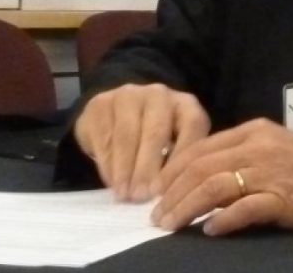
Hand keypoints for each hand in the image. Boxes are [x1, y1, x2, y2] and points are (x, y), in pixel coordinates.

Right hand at [74, 83, 210, 201]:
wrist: (118, 116)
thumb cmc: (156, 138)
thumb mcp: (176, 145)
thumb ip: (178, 161)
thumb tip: (174, 194)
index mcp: (186, 104)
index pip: (192, 127)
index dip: (182, 158)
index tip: (172, 187)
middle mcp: (159, 94)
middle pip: (156, 132)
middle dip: (148, 168)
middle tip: (142, 197)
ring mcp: (129, 95)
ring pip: (127, 136)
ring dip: (125, 169)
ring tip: (125, 195)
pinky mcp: (100, 104)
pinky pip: (104, 136)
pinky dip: (108, 163)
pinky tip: (111, 182)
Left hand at [149, 118, 292, 235]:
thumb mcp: (275, 146)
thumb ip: (240, 156)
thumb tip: (201, 178)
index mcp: (253, 132)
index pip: (199, 149)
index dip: (170, 172)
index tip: (157, 191)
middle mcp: (258, 148)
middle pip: (199, 169)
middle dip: (171, 194)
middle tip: (157, 216)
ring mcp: (270, 173)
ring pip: (213, 188)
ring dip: (186, 208)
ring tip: (171, 225)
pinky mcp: (283, 199)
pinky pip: (243, 209)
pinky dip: (222, 221)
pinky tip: (210, 230)